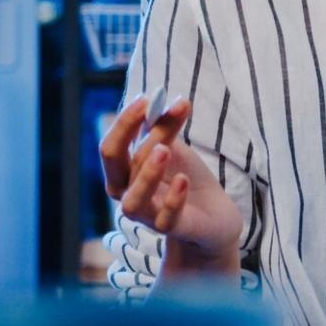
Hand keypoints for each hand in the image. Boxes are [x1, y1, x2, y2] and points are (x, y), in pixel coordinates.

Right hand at [100, 94, 242, 252]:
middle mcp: (127, 192)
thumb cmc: (184, 179)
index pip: (112, 145)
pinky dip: (173, 198)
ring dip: (146, 173)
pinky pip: (165, 218)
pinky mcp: (171, 228)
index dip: (125, 121)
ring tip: (164, 147)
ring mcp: (146, 214)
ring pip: (133, 199)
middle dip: (126, 134)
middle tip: (149, 111)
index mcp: (123, 172)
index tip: (147, 97)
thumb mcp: (177, 149)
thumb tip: (169, 99)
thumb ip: (168, 127)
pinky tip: (183, 179)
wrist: (213, 214)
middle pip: (113, 163)